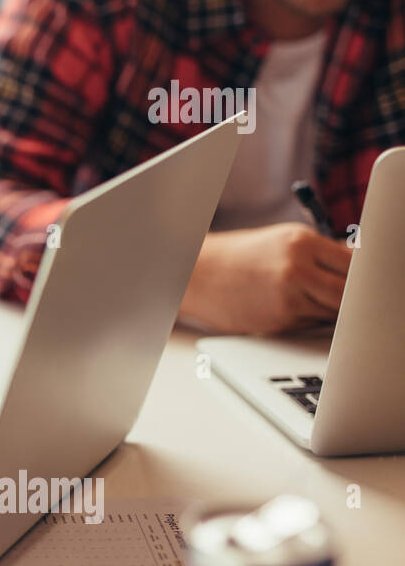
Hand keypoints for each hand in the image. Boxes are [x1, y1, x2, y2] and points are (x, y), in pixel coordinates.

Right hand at [179, 222, 352, 334]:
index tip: (368, 281)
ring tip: (305, 296)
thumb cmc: (240, 256)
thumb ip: (323, 253)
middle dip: (350, 296)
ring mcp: (288, 298)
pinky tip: (285, 306)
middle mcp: (297, 268)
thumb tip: (362, 263)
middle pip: (350, 292)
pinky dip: (307, 319)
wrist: (196, 273)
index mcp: (301, 242)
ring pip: (333, 312)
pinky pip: (310, 324)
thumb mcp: (282, 241)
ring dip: (329, 309)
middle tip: (344, 295)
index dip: (365, 276)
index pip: (356, 264)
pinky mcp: (279, 321)